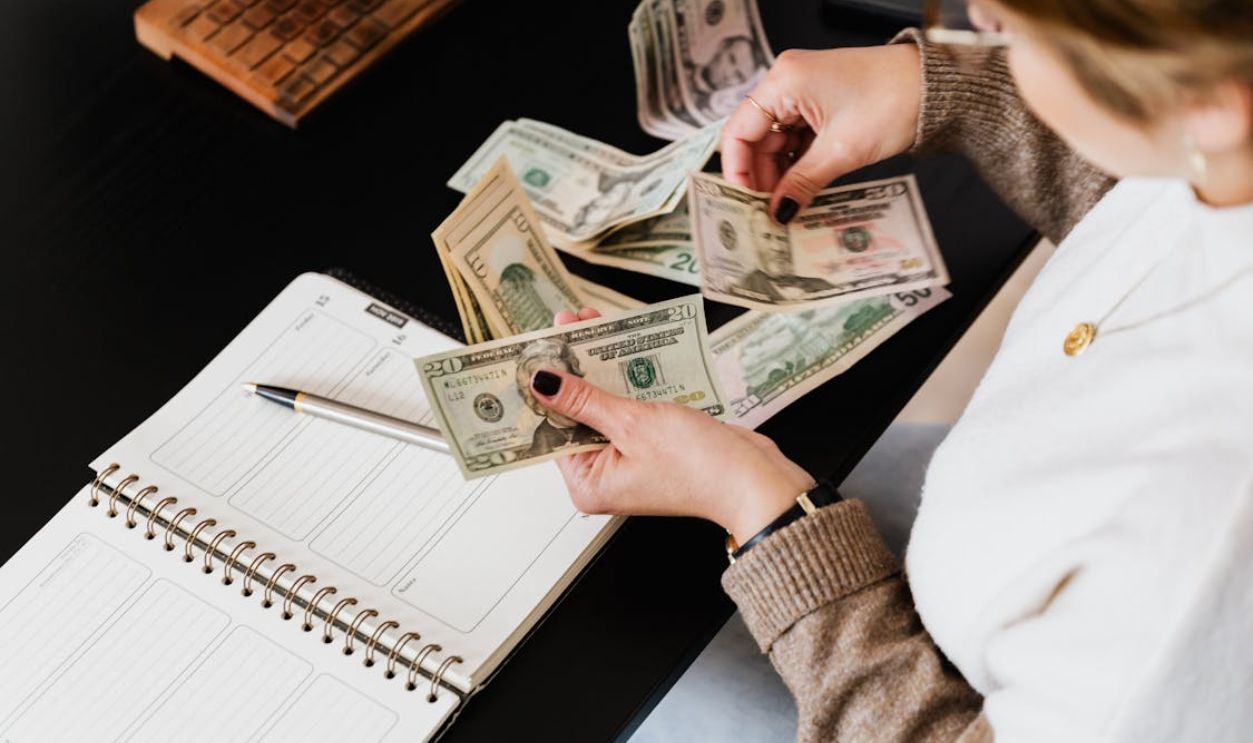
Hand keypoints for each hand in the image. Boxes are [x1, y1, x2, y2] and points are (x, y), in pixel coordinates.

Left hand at [537, 308, 814, 543]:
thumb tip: (543, 382)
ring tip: (591, 325)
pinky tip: (619, 348)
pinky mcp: (653, 445)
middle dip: (572, 369)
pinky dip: (625, 380)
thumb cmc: (699, 466)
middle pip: (575, 414)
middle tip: (567, 326)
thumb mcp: (632, 424)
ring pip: (603, 406)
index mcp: (588, 484)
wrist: (754, 478)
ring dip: (599, 368)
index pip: (551, 428)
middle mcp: (604, 476)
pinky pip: (629, 407)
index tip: (537, 348)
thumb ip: (585, 400)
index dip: (545, 385)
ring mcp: (629, 460)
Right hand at [721, 44, 922, 221]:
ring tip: (789, 206)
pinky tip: (804, 188)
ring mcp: (804, 90)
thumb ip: (802, 183)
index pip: (738, 132)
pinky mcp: (821, 101)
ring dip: (783, 174)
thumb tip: (777, 213)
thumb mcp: (842, 151)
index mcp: (784, 82)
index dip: (738, 171)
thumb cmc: (894, 101)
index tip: (745, 203)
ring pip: (777, 141)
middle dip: (763, 177)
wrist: (938, 86)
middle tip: (770, 213)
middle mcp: (787, 81)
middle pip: (756, 138)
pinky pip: (798, 137)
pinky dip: (799, 163)